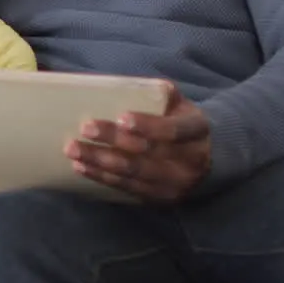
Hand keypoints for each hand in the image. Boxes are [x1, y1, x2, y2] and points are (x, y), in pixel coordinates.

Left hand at [66, 83, 211, 202]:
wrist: (208, 159)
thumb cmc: (183, 123)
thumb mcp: (183, 105)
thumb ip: (164, 94)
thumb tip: (139, 84)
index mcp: (197, 132)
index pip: (173, 131)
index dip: (147, 125)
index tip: (121, 117)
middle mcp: (190, 162)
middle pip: (146, 154)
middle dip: (113, 141)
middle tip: (85, 128)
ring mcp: (175, 184)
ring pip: (133, 173)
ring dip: (100, 162)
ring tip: (74, 150)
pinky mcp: (159, 198)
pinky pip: (127, 188)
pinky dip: (102, 177)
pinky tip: (82, 167)